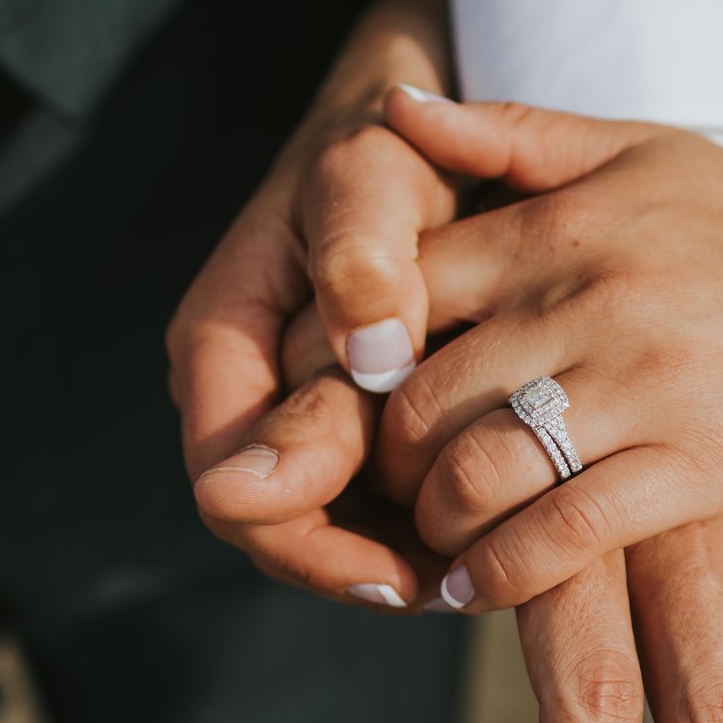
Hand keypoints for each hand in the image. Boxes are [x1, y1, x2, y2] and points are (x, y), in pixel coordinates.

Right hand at [167, 0, 465, 609]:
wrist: (420, 132)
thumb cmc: (389, 142)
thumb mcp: (372, 176)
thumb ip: (363, 259)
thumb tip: (367, 359)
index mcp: (221, 344)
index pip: (237, 489)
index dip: (315, 543)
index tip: (405, 573)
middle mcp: (244, 392)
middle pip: (282, 527)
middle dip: (365, 566)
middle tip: (465, 589)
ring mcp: (294, 412)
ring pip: (332, 527)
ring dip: (401, 558)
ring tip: (491, 570)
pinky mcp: (350, 422)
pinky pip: (374, 503)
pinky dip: (428, 524)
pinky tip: (501, 534)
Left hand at [376, 90, 722, 611]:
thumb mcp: (638, 151)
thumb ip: (511, 133)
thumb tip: (389, 111)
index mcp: (564, 223)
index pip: (398, 286)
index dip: (355, 351)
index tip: (352, 393)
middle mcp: (592, 299)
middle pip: (423, 394)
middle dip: (385, 453)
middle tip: (382, 480)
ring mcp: (645, 388)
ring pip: (479, 471)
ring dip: (434, 519)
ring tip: (433, 530)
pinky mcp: (696, 467)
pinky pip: (563, 534)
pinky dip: (499, 574)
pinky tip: (475, 586)